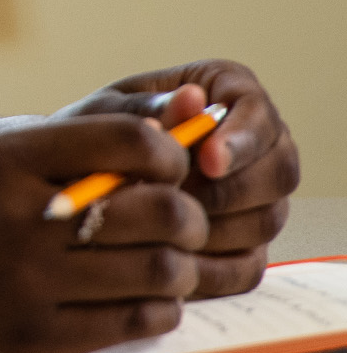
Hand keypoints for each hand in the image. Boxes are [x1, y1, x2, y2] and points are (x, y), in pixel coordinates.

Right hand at [0, 114, 206, 352]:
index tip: (163, 170)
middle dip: (184, 217)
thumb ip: (42, 162)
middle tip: (175, 224)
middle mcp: (20, 216)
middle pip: (161, 211)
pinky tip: (131, 303)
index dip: (167, 156)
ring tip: (156, 267)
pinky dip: (149, 312)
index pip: (131, 141)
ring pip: (159, 273)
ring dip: (172, 269)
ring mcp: (26, 284)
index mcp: (1, 157)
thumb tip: (142, 164)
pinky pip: (131, 324)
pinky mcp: (28, 342)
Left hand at [55, 61, 299, 298]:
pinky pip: (250, 260)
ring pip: (268, 217)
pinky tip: (173, 255)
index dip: (240, 139)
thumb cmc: (93, 132)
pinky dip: (215, 262)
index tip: (207, 161)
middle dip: (232, 190)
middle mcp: (254, 140)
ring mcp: (257, 192)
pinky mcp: (246, 238)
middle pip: (278, 170)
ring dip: (220, 227)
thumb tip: (192, 98)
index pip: (258, 112)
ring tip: (167, 227)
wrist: (73, 178)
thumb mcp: (108, 114)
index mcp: (227, 90)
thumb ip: (149, 107)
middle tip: (185, 202)